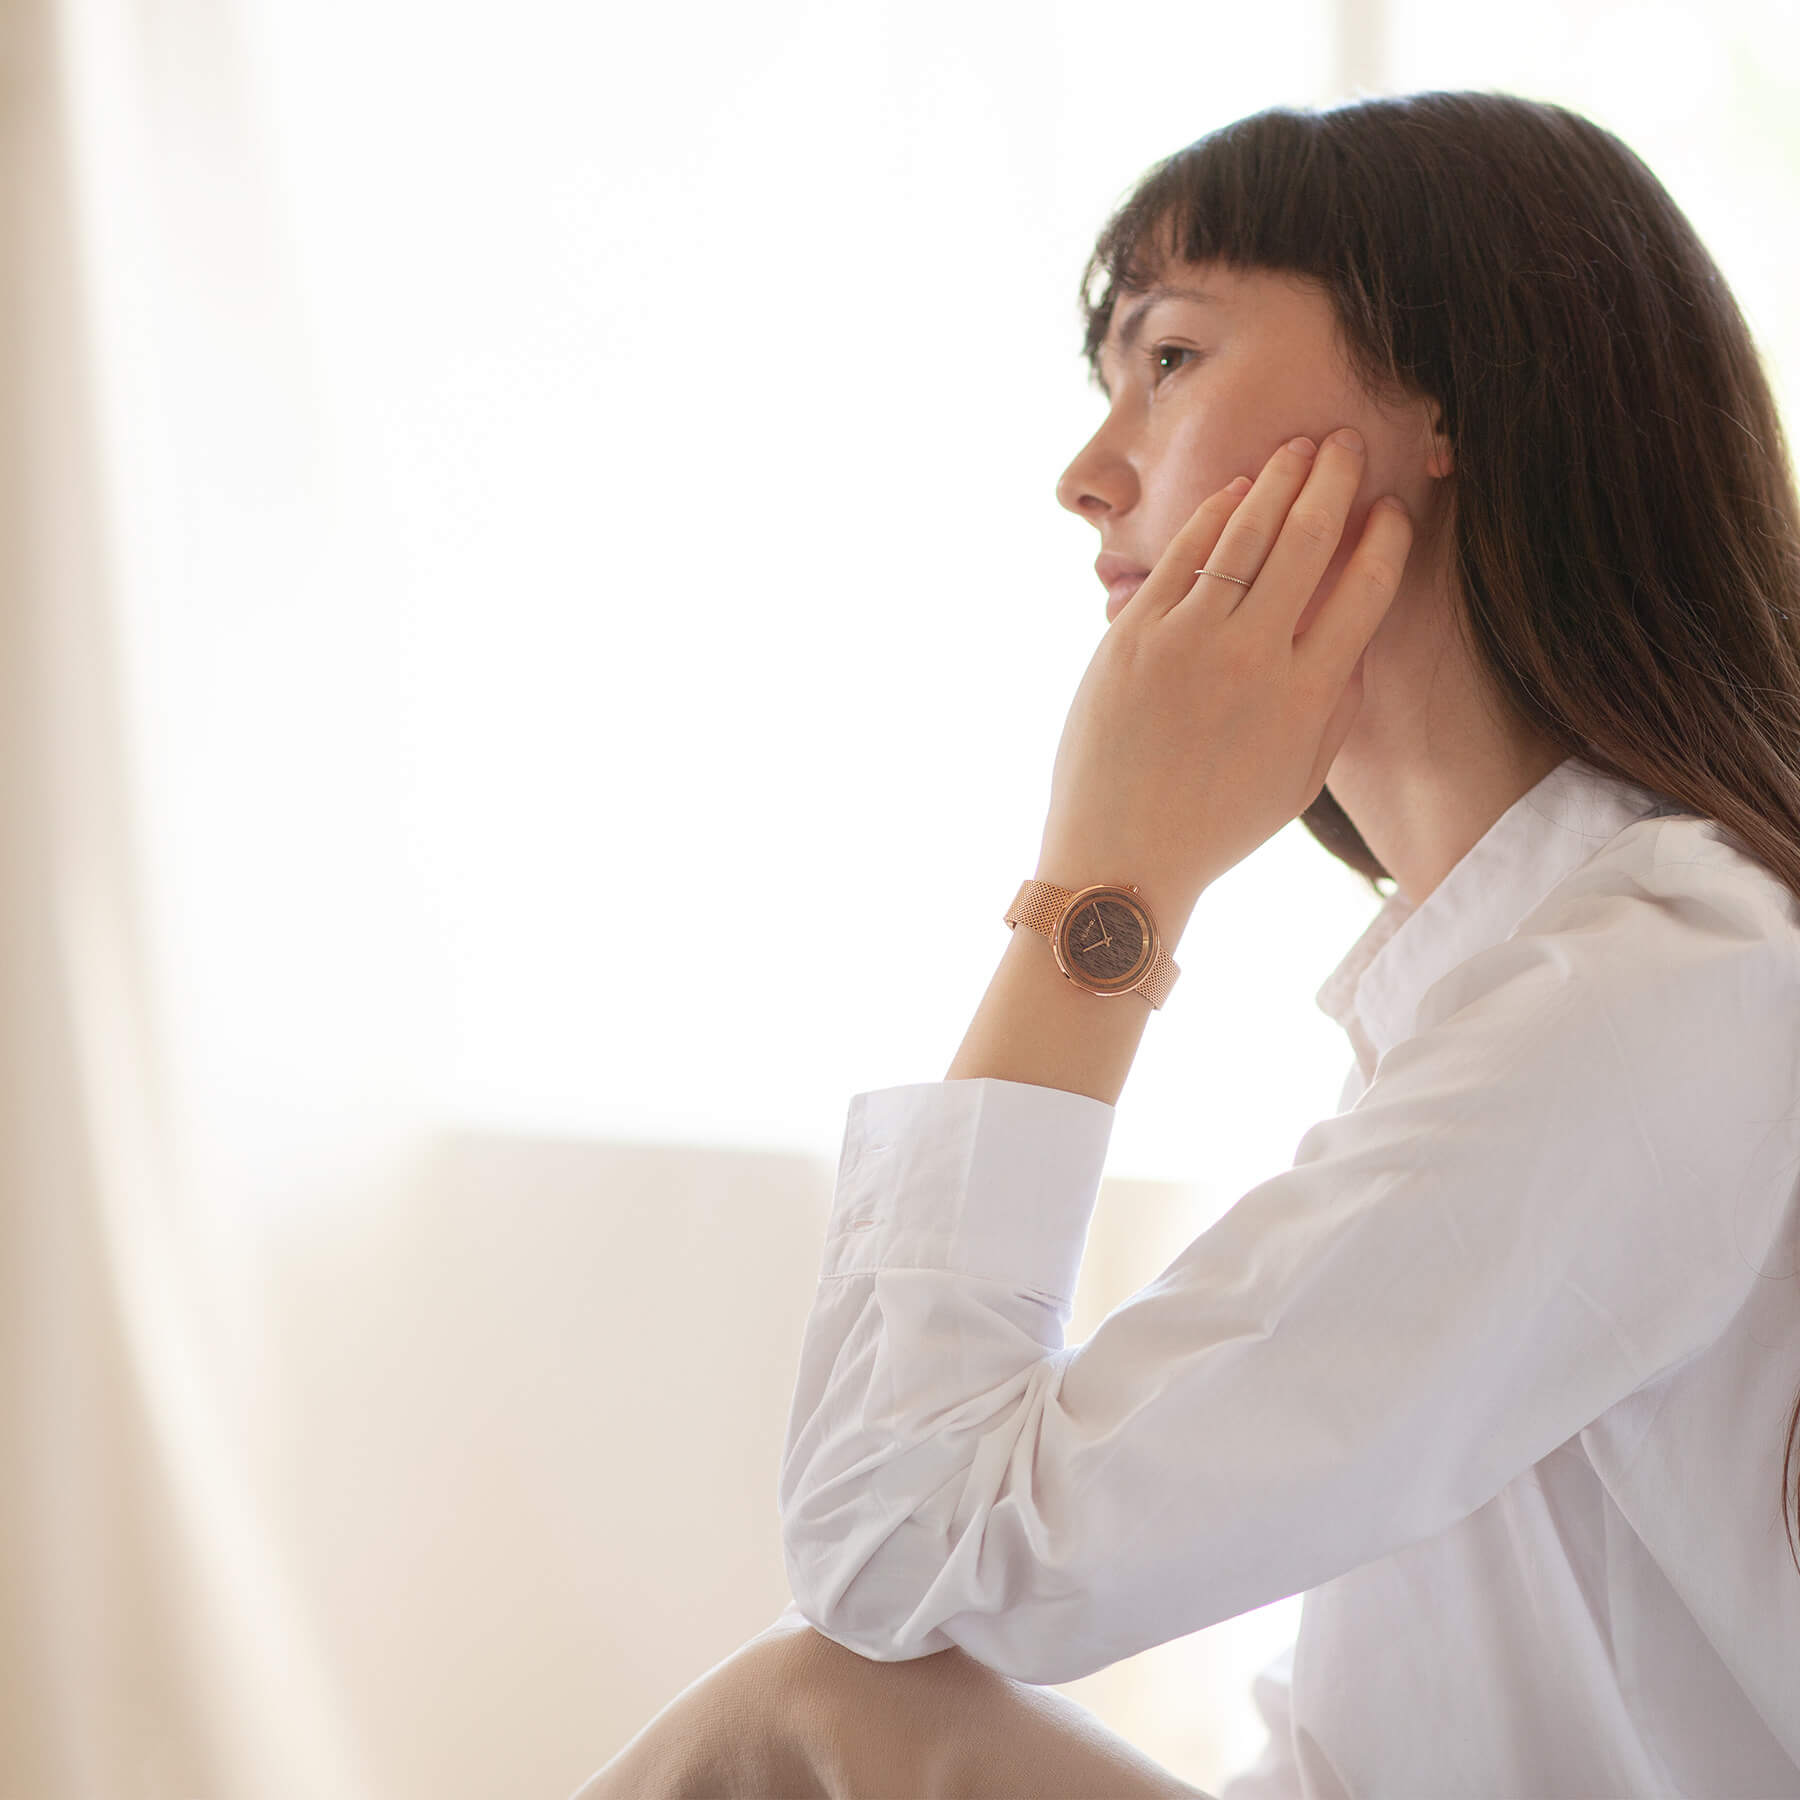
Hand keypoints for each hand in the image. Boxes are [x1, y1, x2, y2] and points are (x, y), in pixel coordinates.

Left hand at [1037, 429, 1414, 924]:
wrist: (1121, 854)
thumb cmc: (1216, 823)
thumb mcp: (1301, 777)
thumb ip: (1336, 704)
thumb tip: (1355, 637)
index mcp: (1308, 697)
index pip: (1366, 590)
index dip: (1386, 537)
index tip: (1392, 508)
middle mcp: (1254, 658)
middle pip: (1309, 541)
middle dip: (1336, 480)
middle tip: (1350, 441)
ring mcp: (1189, 641)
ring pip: (1246, 533)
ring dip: (1280, 478)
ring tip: (1302, 447)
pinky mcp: (1134, 634)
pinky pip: (1184, 554)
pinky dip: (1216, 513)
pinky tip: (1239, 489)